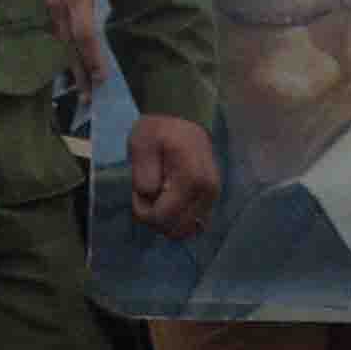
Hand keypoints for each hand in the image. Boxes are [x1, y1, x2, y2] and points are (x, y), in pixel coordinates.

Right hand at [46, 0, 108, 94]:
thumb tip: (143, 16)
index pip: (85, 33)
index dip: (94, 57)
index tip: (103, 77)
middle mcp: (57, 2)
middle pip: (70, 45)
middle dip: (81, 72)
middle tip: (90, 98)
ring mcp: (47, 7)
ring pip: (60, 44)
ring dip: (72, 69)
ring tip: (83, 93)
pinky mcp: (43, 10)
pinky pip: (55, 37)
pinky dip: (64, 55)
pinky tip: (71, 74)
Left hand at [127, 112, 219, 240]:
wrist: (182, 118)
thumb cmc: (159, 130)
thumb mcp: (141, 144)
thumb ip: (143, 173)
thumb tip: (151, 197)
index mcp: (191, 179)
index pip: (161, 217)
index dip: (143, 210)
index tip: (138, 190)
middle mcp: (208, 193)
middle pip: (175, 229)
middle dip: (154, 217)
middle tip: (147, 193)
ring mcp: (213, 198)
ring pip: (185, 231)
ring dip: (166, 220)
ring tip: (158, 196)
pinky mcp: (211, 200)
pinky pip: (193, 224)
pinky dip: (177, 219)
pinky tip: (169, 201)